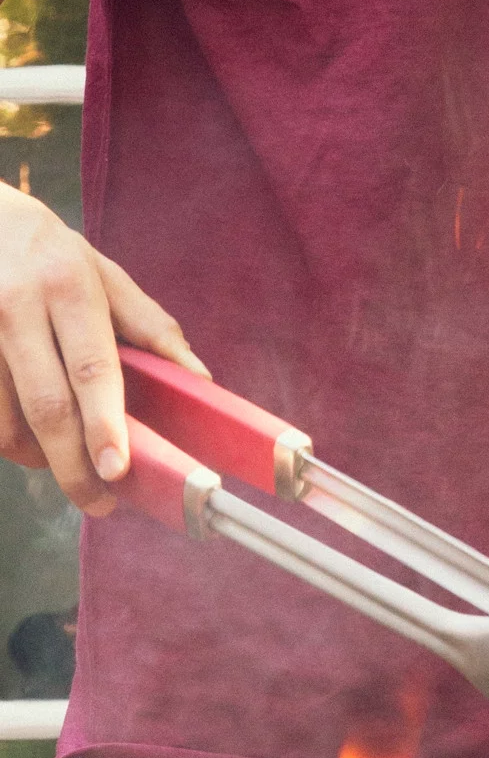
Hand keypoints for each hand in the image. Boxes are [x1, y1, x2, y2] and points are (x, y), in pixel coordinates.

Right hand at [0, 183, 208, 514]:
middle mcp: (15, 308)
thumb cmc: (51, 254)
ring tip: (71, 471)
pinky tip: (33, 444)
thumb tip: (200, 380)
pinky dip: (11, 440)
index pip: (91, 369)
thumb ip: (151, 328)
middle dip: (74, 465)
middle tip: (100, 503)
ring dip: (41, 458)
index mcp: (68, 289)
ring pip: (6, 420)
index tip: (118, 469)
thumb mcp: (105, 274)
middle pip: (46, 406)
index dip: (104, 424)